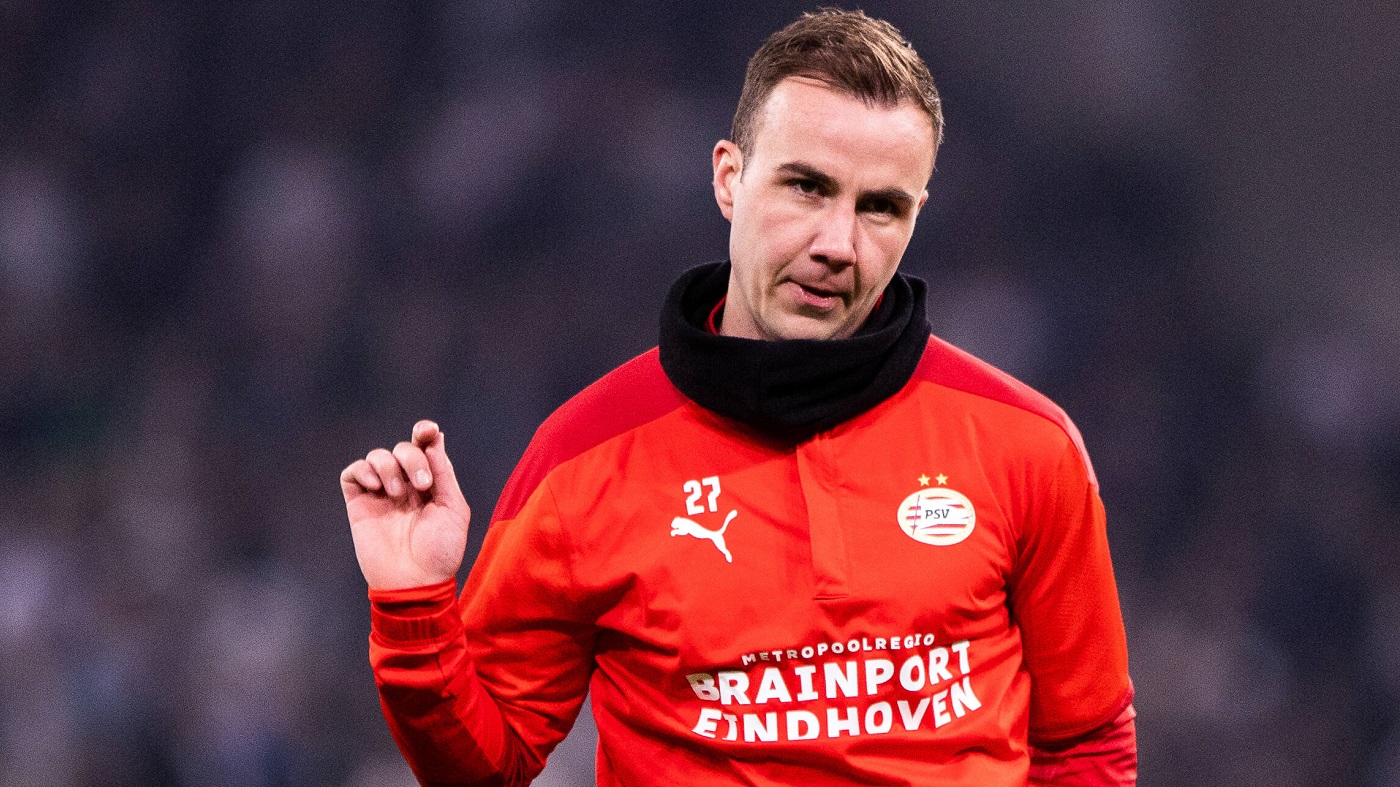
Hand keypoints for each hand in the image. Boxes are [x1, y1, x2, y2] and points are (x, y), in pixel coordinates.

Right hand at [340, 420, 471, 589]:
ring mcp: (381, 494)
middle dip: (412, 459)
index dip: (424, 432)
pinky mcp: (359, 504)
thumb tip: (435, 439)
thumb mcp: (453, 509)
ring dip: (389, 467)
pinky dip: (363, 471)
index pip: (424, 448)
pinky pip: (353, 472)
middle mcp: (406, 484)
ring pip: (377, 456)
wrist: (415, 583)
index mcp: (430, 484)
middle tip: (422, 486)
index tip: (427, 431)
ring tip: (397, 494)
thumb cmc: (441, 551)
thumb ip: (443, 473)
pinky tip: (376, 488)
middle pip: (403, 449)